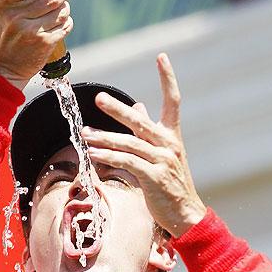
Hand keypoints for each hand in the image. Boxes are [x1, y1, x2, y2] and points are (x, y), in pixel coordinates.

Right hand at [0, 0, 72, 88]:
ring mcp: (31, 31)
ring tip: (56, 13)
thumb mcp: (1, 10)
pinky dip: (66, 23)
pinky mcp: (44, 43)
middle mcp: (15, 16)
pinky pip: (66, 25)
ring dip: (64, 9)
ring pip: (62, 10)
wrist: (0, 69)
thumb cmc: (3, 35)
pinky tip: (57, 25)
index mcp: (2, 3)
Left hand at [81, 53, 205, 236]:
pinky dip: (109, 157)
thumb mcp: (164, 153)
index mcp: (172, 136)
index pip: (174, 100)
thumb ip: (150, 130)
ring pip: (129, 143)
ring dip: (104, 138)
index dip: (168, 78)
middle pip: (141, 121)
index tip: (162, 57)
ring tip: (85, 134)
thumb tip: (141, 105)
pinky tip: (94, 154)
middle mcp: (169, 144)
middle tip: (99, 98)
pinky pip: (127, 162)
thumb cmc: (171, 183)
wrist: (186, 214)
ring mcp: (162, 160)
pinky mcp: (153, 176)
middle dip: (118, 109)